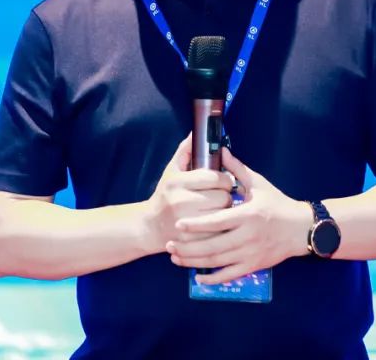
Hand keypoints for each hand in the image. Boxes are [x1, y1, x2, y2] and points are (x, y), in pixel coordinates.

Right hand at [143, 133, 235, 251]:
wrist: (149, 226)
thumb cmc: (164, 195)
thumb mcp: (171, 171)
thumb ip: (185, 151)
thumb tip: (196, 133)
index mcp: (177, 182)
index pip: (215, 178)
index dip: (224, 179)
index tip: (223, 182)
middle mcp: (180, 202)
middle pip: (222, 197)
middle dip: (226, 196)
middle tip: (222, 197)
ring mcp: (186, 223)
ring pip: (223, 216)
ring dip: (225, 213)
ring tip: (219, 210)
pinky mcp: (192, 241)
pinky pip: (218, 233)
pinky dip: (221, 229)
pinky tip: (215, 225)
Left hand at [166, 146, 310, 283]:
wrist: (301, 228)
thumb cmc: (278, 204)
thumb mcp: (259, 184)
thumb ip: (237, 169)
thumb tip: (222, 150)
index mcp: (248, 215)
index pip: (218, 221)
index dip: (197, 224)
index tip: (179, 224)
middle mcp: (248, 236)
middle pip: (213, 245)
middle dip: (189, 247)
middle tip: (170, 244)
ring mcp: (251, 253)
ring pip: (218, 261)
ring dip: (195, 262)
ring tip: (176, 257)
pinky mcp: (254, 265)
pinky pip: (230, 275)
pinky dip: (213, 279)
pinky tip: (198, 278)